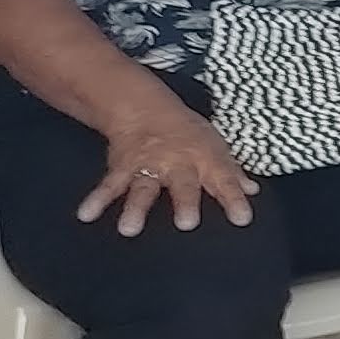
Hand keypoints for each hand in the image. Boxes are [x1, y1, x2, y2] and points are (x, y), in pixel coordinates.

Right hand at [79, 107, 253, 235]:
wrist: (146, 109)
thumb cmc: (188, 133)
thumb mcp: (215, 147)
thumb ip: (231, 173)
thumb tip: (252, 190)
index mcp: (206, 160)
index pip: (225, 181)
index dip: (234, 199)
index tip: (242, 219)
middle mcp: (178, 164)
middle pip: (184, 184)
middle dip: (185, 202)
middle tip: (186, 223)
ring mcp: (149, 166)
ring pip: (144, 188)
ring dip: (136, 208)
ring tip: (129, 229)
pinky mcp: (123, 167)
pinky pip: (110, 185)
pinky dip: (97, 199)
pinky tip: (87, 214)